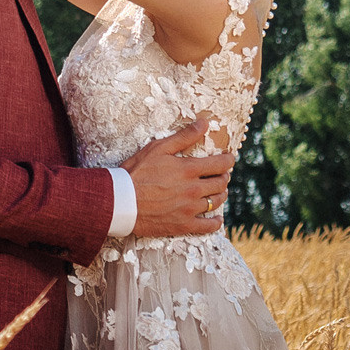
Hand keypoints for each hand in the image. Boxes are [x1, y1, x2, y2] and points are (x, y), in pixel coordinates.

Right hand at [121, 115, 235, 238]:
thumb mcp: (158, 148)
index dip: (228, 160)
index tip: (229, 158)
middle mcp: (194, 190)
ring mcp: (190, 209)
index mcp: (189, 170)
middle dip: (223, 176)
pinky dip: (215, 223)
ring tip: (217, 192)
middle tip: (220, 174)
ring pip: (216, 202)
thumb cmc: (136, 172)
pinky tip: (216, 219)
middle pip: (220, 183)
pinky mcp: (183, 225)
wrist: (119, 201)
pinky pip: (208, 226)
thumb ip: (184, 136)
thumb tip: (205, 123)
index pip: (220, 164)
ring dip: (220, 195)